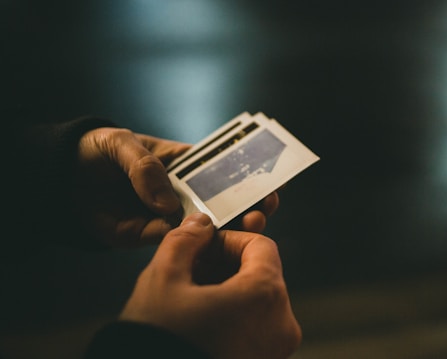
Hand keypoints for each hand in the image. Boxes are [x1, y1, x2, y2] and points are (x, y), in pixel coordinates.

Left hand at [73, 127, 279, 247]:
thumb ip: (145, 169)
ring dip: (228, 228)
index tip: (271, 179)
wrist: (61, 179)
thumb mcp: (121, 145)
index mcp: (182, 163)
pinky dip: (195, 245)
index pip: (220, 169)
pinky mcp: (150, 235)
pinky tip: (214, 243)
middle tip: (264, 208)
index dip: (246, 174)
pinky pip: (175, 242)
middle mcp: (181, 191)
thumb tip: (168, 206)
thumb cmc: (96, 151)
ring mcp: (168, 214)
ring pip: (205, 225)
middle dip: (246, 204)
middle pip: (221, 200)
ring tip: (249, 225)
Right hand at [119, 212, 301, 358]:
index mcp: (265, 296)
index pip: (262, 246)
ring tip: (191, 295)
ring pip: (257, 299)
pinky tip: (200, 316)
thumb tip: (200, 224)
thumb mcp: (163, 278)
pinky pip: (255, 324)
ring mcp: (275, 349)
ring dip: (228, 287)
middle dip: (226, 264)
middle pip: (261, 272)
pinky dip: (233, 312)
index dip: (230, 240)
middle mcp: (281, 324)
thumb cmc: (160, 340)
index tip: (204, 246)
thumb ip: (185, 240)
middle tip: (192, 268)